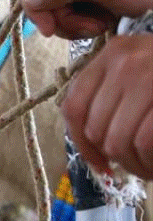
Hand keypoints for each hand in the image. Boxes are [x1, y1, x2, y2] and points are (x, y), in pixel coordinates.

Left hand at [63, 35, 152, 179]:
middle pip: (96, 128)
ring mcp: (148, 75)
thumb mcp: (145, 73)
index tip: (99, 162)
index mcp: (114, 53)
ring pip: (118, 140)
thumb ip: (115, 97)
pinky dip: (149, 163)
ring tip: (149, 167)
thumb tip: (90, 146)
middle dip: (114, 158)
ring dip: (134, 164)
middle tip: (135, 166)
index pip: (74, 106)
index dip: (82, 143)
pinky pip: (144, 143)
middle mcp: (126, 60)